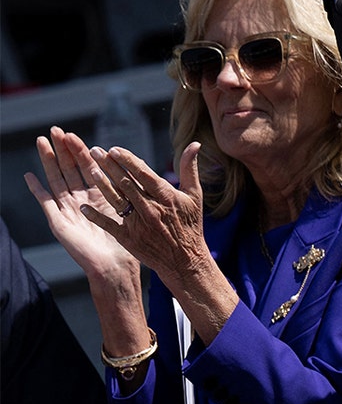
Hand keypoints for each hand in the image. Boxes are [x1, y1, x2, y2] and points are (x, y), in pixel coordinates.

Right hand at [25, 127, 138, 281]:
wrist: (115, 265)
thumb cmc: (130, 240)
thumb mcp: (134, 208)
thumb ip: (134, 187)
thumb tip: (145, 164)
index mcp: (101, 194)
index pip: (88, 166)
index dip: (81, 150)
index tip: (73, 133)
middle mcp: (83, 199)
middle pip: (70, 169)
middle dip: (62, 149)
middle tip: (55, 129)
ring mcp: (68, 209)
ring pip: (56, 179)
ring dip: (48, 161)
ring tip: (40, 142)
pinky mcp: (59, 222)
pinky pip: (45, 203)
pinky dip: (37, 189)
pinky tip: (28, 176)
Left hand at [80, 141, 209, 285]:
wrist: (184, 259)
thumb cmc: (191, 225)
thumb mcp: (195, 195)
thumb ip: (190, 168)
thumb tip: (194, 144)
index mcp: (166, 196)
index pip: (143, 173)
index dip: (128, 160)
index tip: (114, 149)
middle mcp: (150, 208)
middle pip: (126, 183)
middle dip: (110, 166)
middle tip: (95, 151)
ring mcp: (138, 224)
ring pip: (116, 200)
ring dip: (102, 185)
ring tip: (91, 170)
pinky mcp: (129, 238)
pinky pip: (109, 224)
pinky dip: (96, 216)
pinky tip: (84, 206)